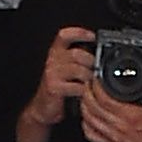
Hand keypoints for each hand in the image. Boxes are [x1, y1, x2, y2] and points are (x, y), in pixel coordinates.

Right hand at [18, 26, 96, 141]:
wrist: (43, 108)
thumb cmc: (58, 88)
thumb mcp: (66, 70)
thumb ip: (78, 60)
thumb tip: (99, 55)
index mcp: (55, 53)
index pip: (64, 35)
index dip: (79, 33)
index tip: (92, 36)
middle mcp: (52, 60)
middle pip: (76, 53)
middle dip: (91, 62)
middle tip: (98, 70)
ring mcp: (52, 74)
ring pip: (78, 70)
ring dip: (90, 77)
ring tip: (93, 82)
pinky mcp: (54, 88)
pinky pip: (76, 86)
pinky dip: (85, 90)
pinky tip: (86, 93)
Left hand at [80, 50, 141, 141]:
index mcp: (130, 116)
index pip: (103, 98)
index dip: (96, 85)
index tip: (96, 78)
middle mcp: (118, 127)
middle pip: (91, 107)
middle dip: (86, 93)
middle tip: (87, 84)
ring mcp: (113, 138)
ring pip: (88, 121)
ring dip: (84, 108)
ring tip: (86, 98)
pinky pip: (91, 136)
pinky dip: (86, 125)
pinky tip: (88, 118)